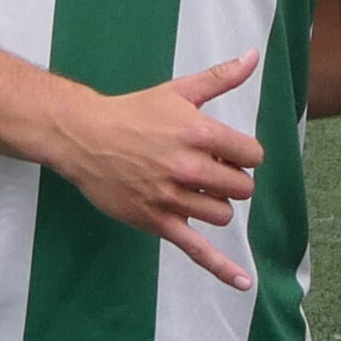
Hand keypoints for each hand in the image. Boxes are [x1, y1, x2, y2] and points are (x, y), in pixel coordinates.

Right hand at [46, 50, 266, 289]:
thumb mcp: (179, 91)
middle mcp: (187, 167)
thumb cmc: (134, 113)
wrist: (86, 137)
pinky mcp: (157, 221)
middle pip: (240, 187)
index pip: (251, 155)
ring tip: (194, 188)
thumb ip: (220, 78)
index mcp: (198, 133)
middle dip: (232, 179)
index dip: (243, 153)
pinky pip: (197, 250)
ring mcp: (172, 198)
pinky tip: (244, 283)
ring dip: (216, 203)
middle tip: (210, 169)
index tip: (226, 150)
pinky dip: (223, 269)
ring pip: (221, 214)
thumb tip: (253, 56)